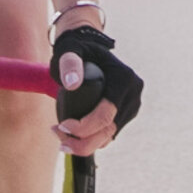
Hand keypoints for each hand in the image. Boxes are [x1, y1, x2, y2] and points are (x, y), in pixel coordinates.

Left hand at [52, 25, 140, 156]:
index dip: (83, 127)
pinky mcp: (126, 113)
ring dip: (85, 143)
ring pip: (110, 136)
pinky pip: (109, 133)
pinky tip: (73, 135)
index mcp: (124, 78)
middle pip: (109, 130)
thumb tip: (72, 84)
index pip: (105, 115)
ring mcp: (132, 105)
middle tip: (59, 140)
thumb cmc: (77, 49)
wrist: (89, 49)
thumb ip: (69, 63)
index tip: (61, 126)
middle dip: (82, 142)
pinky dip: (92, 139)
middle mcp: (133, 93)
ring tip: (61, 137)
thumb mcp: (70, 51)